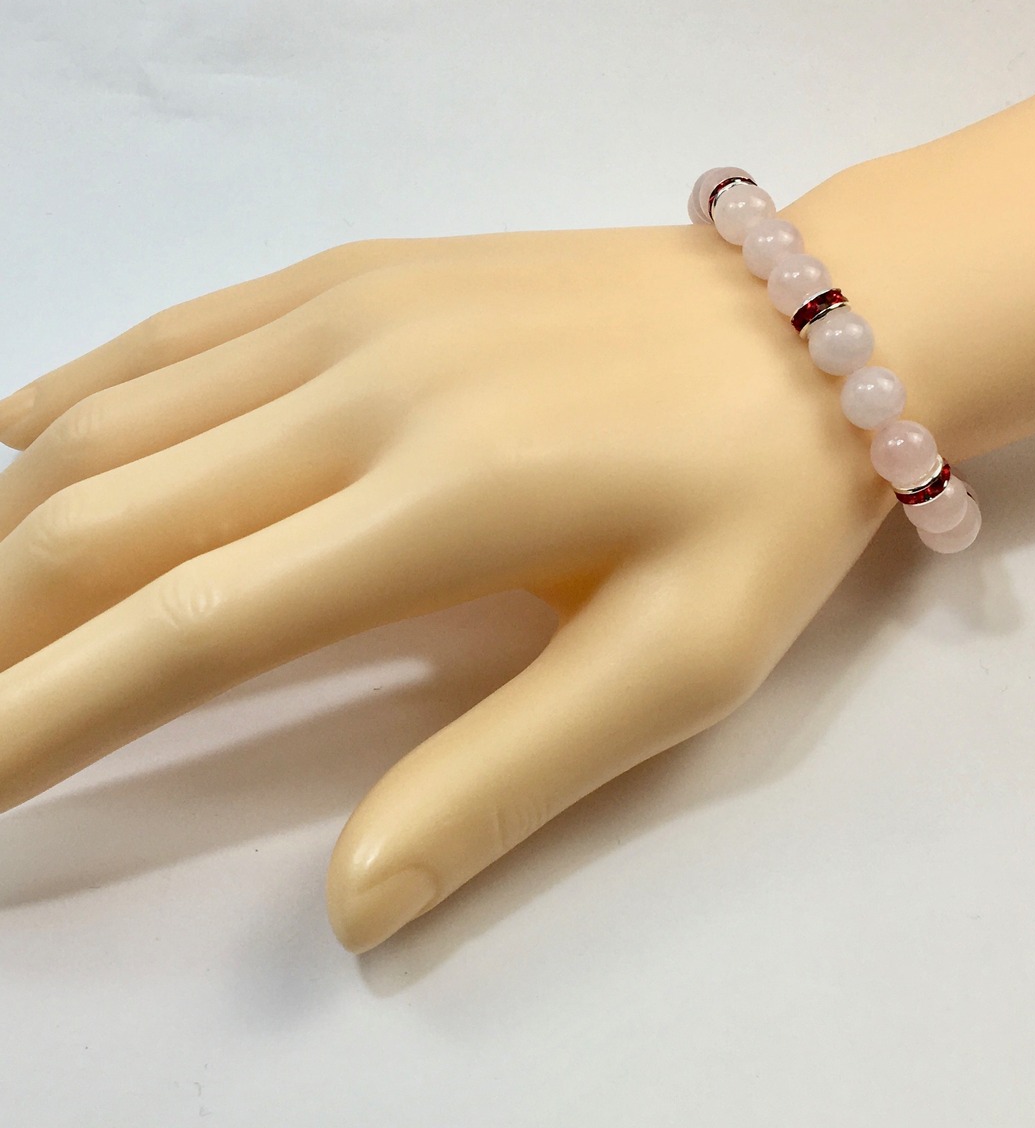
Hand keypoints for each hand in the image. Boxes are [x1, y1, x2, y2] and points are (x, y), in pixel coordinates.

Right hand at [0, 223, 890, 950]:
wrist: (818, 321)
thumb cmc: (760, 504)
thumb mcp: (673, 666)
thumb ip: (503, 778)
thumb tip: (351, 901)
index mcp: (443, 501)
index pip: (187, 626)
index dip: (45, 717)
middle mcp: (362, 386)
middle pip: (105, 518)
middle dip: (2, 631)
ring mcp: (353, 307)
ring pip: (109, 418)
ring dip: (19, 525)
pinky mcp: (363, 266)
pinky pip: (173, 333)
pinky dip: (73, 402)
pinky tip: (28, 453)